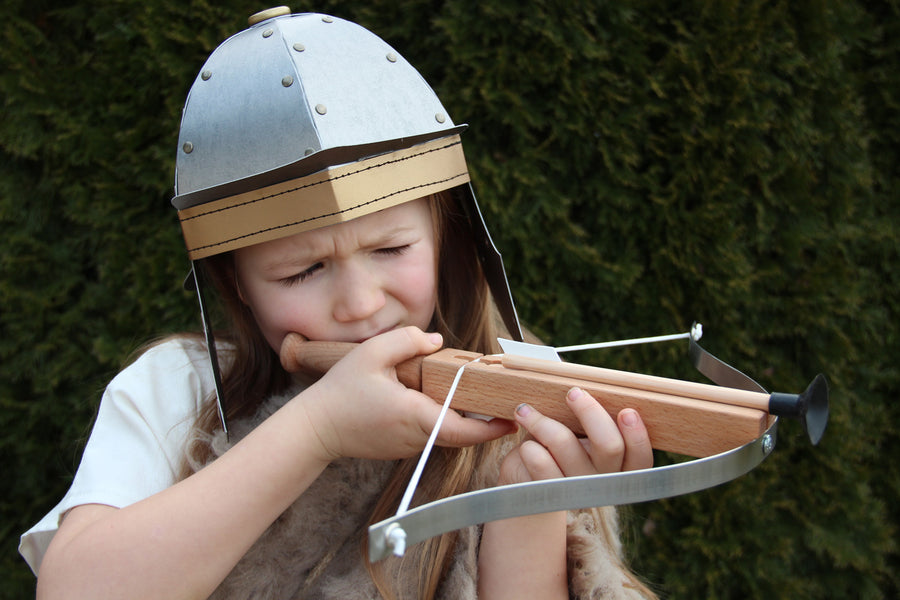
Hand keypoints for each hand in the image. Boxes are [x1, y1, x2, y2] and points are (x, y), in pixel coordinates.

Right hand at [297, 326, 514, 461]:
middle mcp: (416, 437)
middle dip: (484, 423)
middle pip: (460, 434)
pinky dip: (442, 421)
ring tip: (481, 399)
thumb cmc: (340, 392)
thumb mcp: (371, 354)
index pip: (462, 430)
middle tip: (505, 405)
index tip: (511, 421)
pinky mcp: (400, 448)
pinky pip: (429, 435)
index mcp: (414, 415)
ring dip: (462, 420)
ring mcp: (408, 447)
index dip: (490, 428)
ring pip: (445, 435)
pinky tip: (443, 402)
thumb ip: (407, 341)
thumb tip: (436, 341)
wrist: (314, 428)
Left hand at [498, 387, 651, 484]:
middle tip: (573, 393)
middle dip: (590, 411)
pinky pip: (539, 460)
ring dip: (541, 420)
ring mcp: (576, 491)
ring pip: (564, 442)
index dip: (638, 436)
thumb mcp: (577, 437)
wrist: (525, 487)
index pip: (641, 459)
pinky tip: (524, 446)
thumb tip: (583, 390)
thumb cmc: (555, 452)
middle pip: (609, 445)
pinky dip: (528, 446)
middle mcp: (602, 483)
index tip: (626, 411)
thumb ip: (590, 421)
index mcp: (618, 470)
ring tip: (525, 411)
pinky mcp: (548, 495)